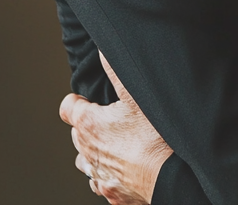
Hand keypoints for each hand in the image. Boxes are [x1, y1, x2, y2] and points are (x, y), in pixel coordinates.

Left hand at [59, 53, 173, 204]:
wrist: (170, 176)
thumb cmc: (155, 136)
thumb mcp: (137, 94)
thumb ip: (116, 68)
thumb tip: (104, 47)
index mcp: (90, 126)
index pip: (67, 109)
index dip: (75, 100)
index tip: (84, 98)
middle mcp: (89, 152)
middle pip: (77, 134)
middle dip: (87, 124)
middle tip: (108, 115)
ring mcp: (99, 176)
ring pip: (85, 161)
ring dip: (93, 150)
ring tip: (113, 141)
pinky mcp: (112, 193)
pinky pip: (100, 182)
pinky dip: (105, 173)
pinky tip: (121, 165)